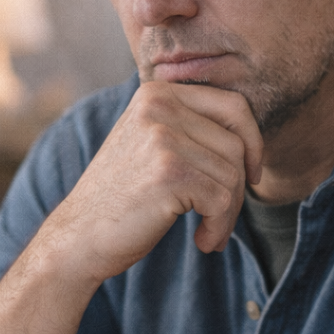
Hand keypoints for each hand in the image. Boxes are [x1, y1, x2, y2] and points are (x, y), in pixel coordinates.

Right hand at [48, 82, 261, 282]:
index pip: (234, 106)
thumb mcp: (152, 144)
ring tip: (208, 231)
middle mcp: (159, 106)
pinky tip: (202, 240)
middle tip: (222, 215)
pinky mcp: (169, 172)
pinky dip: (219, 226)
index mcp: (158, 93)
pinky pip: (222, 200)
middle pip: (237, 143)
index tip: (249, 176)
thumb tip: (253, 136)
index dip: (252, 144)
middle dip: (240, 186)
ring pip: (233, 174)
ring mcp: (163, 137)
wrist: (79, 236)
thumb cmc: (123, 198)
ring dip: (229, 213)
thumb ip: (191, 127)